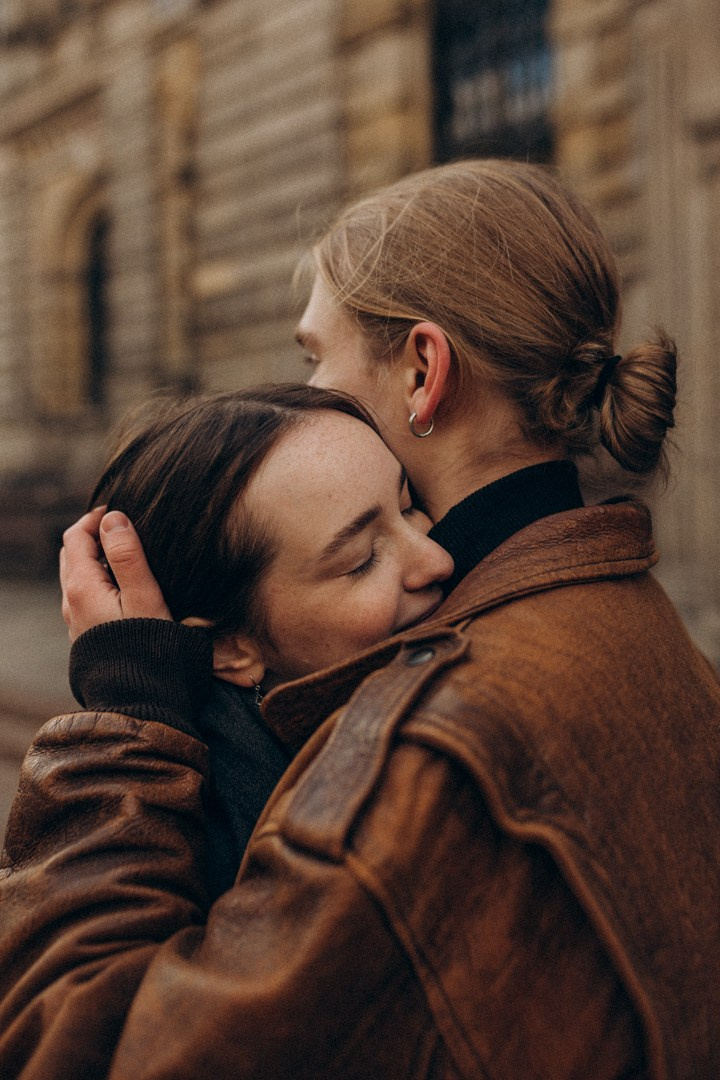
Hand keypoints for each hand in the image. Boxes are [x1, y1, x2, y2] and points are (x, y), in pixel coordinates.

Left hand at [60, 507, 171, 640]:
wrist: (139, 697)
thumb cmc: (146, 645)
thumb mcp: (144, 595)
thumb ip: (127, 555)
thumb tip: (113, 518)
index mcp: (82, 587)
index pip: (76, 537)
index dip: (95, 518)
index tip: (119, 510)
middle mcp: (72, 602)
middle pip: (71, 554)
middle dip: (91, 536)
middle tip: (121, 529)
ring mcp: (76, 621)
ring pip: (76, 577)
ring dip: (94, 560)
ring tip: (124, 556)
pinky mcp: (86, 635)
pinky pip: (83, 598)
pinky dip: (97, 581)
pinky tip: (122, 589)